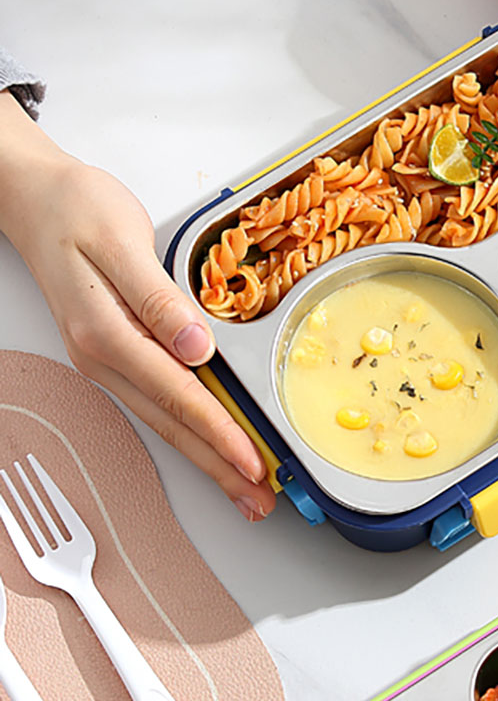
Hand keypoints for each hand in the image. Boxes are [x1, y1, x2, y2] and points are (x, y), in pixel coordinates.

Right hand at [0, 93, 274, 521]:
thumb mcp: (121, 242)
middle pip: (171, 423)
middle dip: (218, 466)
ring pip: (164, 420)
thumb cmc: (77, 209)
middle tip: (260, 502)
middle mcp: (102, 358)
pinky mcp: (112, 355)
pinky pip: (156, 402)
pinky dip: (189, 429)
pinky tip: (210, 445)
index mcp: (106, 333)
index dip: (219, 432)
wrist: (34, 198)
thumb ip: (160, 300)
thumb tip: (198, 347)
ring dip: (205, 457)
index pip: (177, 395)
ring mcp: (104, 361)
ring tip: (244, 489)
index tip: (253, 461)